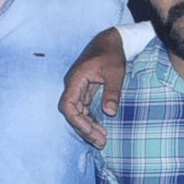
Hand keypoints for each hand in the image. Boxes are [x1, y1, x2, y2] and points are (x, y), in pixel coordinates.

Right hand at [59, 27, 129, 148]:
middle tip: (100, 142)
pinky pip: (83, 109)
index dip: (76, 121)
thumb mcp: (116, 71)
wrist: (111, 40)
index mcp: (76, 79)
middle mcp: (73, 85)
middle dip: (84, 129)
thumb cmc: (112, 53)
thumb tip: (109, 112)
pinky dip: (90, 120)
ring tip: (102, 140)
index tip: (91, 130)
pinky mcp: (84, 90)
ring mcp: (78, 88)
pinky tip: (100, 129)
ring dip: (87, 127)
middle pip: (72, 113)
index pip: (67, 105)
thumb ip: (112, 91)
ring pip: (77, 113)